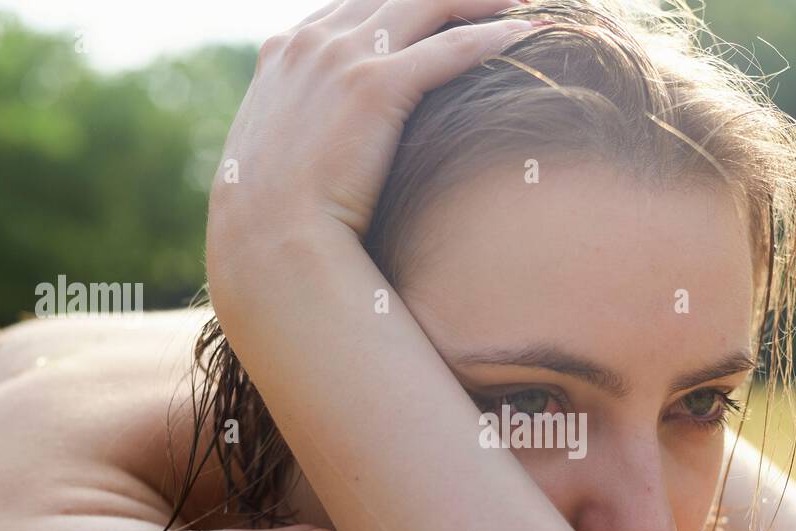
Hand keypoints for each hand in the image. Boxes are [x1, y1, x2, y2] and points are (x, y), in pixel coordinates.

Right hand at [205, 0, 536, 320]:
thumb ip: (306, 132)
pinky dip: (491, 35)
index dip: (402, 4)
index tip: (441, 11)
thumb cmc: (277, 221)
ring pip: (426, 3)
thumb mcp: (280, 162)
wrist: (271, 241)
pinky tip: (524, 32)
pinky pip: (448, 47)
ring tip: (517, 2)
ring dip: (478, 0)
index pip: (356, 4)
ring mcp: (342, 58)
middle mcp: (312, 42)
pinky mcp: (374, 85)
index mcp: (285, 52)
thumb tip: (331, 154)